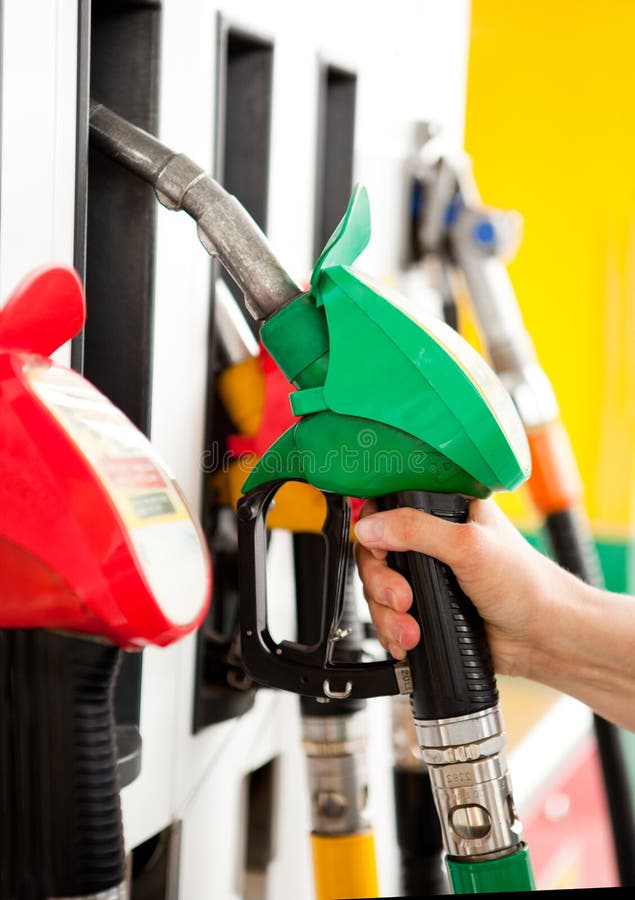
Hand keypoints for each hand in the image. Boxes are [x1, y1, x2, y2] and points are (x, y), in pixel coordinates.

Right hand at [353, 497, 565, 676]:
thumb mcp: (469, 545)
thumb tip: (369, 526)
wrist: (545, 638)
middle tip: (401, 599)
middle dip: (381, 582)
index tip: (379, 551)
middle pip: (376, 554)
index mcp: (445, 511)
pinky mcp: (427, 610)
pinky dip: (392, 632)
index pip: (389, 508)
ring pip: (378, 590)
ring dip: (387, 614)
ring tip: (412, 630)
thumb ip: (416, 530)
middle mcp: (433, 542)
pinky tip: (408, 640)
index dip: (374, 530)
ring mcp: (427, 578)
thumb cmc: (527, 584)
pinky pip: (390, 618)